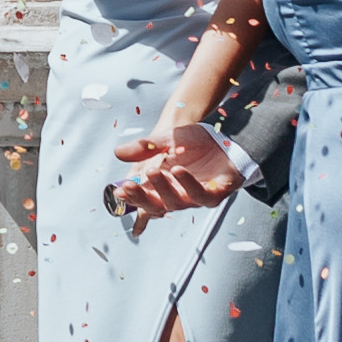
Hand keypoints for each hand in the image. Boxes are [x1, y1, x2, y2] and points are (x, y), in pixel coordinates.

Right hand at [108, 123, 241, 221]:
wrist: (223, 136)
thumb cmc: (193, 142)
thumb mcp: (164, 140)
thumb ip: (143, 147)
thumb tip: (118, 153)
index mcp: (163, 187)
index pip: (143, 198)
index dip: (131, 197)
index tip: (118, 190)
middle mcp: (178, 196)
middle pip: (156, 205)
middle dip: (141, 197)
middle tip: (129, 186)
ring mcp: (196, 197)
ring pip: (176, 202)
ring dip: (163, 189)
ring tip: (153, 170)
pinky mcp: (216, 193)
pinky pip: (202, 195)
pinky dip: (189, 185)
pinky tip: (178, 171)